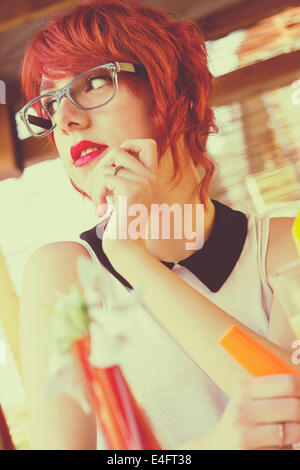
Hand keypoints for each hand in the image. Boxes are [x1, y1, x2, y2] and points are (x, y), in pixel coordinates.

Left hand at [88, 138, 158, 254]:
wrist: (126, 247)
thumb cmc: (121, 223)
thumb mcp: (123, 194)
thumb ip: (122, 175)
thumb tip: (110, 154)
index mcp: (151, 177)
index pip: (147, 144)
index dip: (128, 146)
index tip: (115, 168)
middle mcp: (151, 178)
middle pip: (118, 151)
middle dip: (100, 169)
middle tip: (99, 191)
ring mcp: (144, 183)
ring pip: (107, 166)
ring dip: (96, 185)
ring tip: (99, 203)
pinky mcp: (132, 190)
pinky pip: (105, 178)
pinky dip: (96, 193)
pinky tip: (100, 210)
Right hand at [208, 374, 299, 449]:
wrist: (219, 447)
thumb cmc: (244, 421)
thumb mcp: (251, 400)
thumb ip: (276, 393)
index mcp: (245, 389)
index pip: (288, 383)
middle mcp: (242, 410)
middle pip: (294, 406)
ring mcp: (244, 435)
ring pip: (294, 431)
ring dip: (299, 431)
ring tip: (291, 431)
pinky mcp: (250, 454)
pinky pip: (285, 449)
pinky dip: (288, 447)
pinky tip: (278, 445)